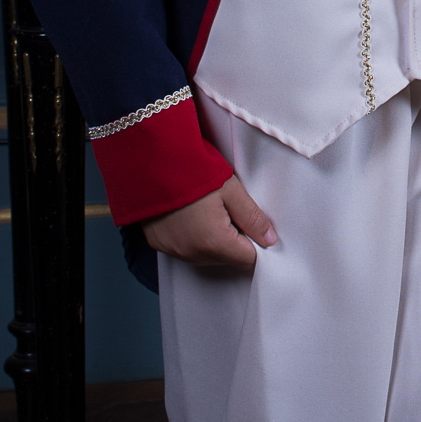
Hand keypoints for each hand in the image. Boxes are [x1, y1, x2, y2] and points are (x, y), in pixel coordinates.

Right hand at [143, 175, 273, 273]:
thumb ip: (252, 217)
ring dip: (212, 241)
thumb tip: (270, 239)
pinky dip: (192, 237)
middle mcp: (192, 253)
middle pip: (226, 259)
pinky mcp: (158, 244)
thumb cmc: (192, 171)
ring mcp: (173, 250)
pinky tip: (190, 215)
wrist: (150, 161)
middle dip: (234, 240)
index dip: (255, 242)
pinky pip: (184, 249)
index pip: (248, 260)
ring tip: (208, 211)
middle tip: (228, 210)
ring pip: (205, 256)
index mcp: (214, 242)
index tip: (251, 224)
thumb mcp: (231, 189)